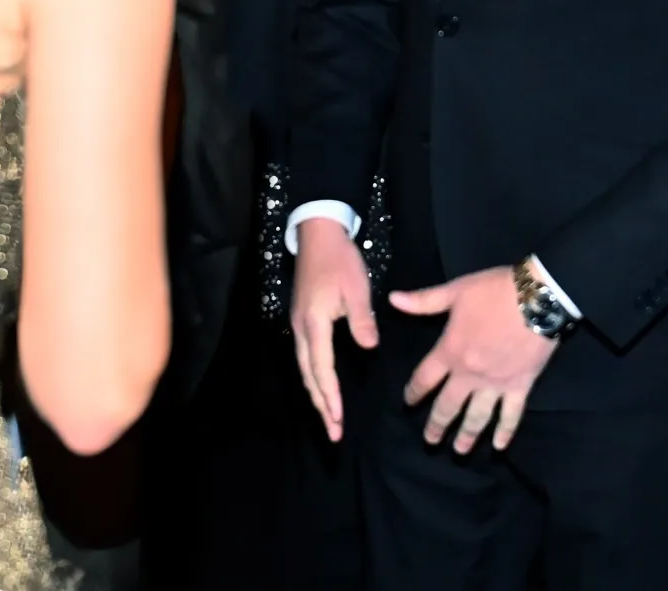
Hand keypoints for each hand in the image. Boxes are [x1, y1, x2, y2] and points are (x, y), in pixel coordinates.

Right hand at [290, 218, 378, 442]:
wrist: (318, 234)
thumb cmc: (340, 260)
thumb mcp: (357, 288)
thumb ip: (362, 320)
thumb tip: (368, 346)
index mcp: (314, 323)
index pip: (322, 368)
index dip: (330, 396)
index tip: (339, 420)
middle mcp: (302, 328)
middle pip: (308, 374)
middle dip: (321, 405)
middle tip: (333, 433)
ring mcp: (299, 323)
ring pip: (305, 367)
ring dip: (316, 394)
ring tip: (328, 417)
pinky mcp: (302, 319)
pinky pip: (306, 357)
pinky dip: (314, 377)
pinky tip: (322, 386)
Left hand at [391, 268, 558, 453]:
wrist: (536, 299)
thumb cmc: (492, 292)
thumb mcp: (454, 291)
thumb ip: (424, 301)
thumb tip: (392, 300)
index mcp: (451, 350)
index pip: (425, 377)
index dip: (414, 391)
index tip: (408, 403)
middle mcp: (470, 373)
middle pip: (449, 404)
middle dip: (437, 424)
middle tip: (430, 441)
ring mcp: (496, 384)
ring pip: (478, 416)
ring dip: (467, 435)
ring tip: (459, 450)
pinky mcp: (521, 387)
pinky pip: (512, 415)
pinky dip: (505, 432)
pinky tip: (500, 446)